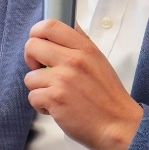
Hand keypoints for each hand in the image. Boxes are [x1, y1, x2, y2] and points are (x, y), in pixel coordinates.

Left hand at [24, 19, 142, 149]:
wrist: (118, 124)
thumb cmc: (108, 96)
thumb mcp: (99, 60)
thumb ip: (80, 44)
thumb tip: (62, 31)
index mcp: (84, 48)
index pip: (50, 25)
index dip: (36, 33)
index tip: (38, 43)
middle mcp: (73, 60)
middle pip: (32, 46)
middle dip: (32, 60)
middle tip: (42, 71)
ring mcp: (62, 79)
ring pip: (30, 77)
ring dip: (39, 88)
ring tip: (56, 95)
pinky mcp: (55, 99)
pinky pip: (33, 97)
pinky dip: (42, 106)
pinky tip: (57, 108)